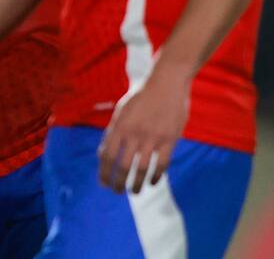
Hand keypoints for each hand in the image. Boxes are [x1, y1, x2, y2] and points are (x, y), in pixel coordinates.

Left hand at [98, 64, 190, 193]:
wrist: (167, 81)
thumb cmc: (142, 95)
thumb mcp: (122, 109)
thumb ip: (114, 131)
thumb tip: (104, 154)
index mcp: (119, 125)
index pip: (107, 155)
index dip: (104, 173)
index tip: (103, 183)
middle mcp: (134, 133)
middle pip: (122, 166)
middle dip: (118, 183)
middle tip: (117, 191)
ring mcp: (152, 137)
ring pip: (141, 169)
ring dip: (136, 184)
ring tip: (134, 192)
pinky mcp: (170, 139)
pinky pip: (162, 165)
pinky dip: (156, 176)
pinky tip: (152, 182)